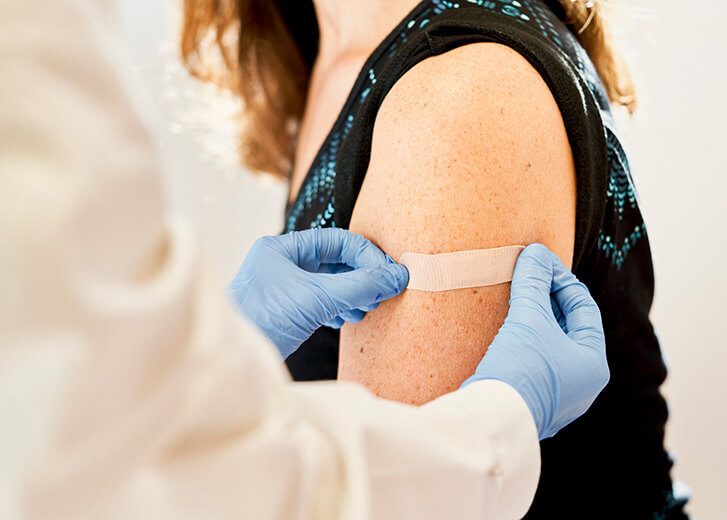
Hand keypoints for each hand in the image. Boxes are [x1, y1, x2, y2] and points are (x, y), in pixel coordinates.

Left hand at [227, 229, 408, 358]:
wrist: (228, 362)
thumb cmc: (261, 321)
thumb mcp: (318, 298)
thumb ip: (360, 285)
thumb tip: (395, 276)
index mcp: (282, 248)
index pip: (336, 241)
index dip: (367, 256)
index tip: (390, 275)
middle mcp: (281, 264)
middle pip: (334, 262)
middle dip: (362, 277)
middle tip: (383, 292)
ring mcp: (281, 289)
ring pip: (328, 284)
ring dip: (353, 294)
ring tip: (369, 308)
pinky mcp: (284, 313)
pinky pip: (319, 302)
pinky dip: (338, 308)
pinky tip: (348, 318)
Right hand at [462, 243, 608, 439]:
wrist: (490, 419)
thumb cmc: (520, 369)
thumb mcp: (529, 320)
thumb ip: (534, 283)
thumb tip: (536, 252)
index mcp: (593, 364)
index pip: (584, 309)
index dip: (561, 280)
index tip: (538, 263)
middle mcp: (582, 383)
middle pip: (568, 328)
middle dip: (547, 300)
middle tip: (526, 277)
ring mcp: (558, 397)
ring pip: (550, 346)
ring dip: (534, 320)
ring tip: (514, 299)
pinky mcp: (532, 403)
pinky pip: (534, 363)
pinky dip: (523, 342)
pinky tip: (504, 330)